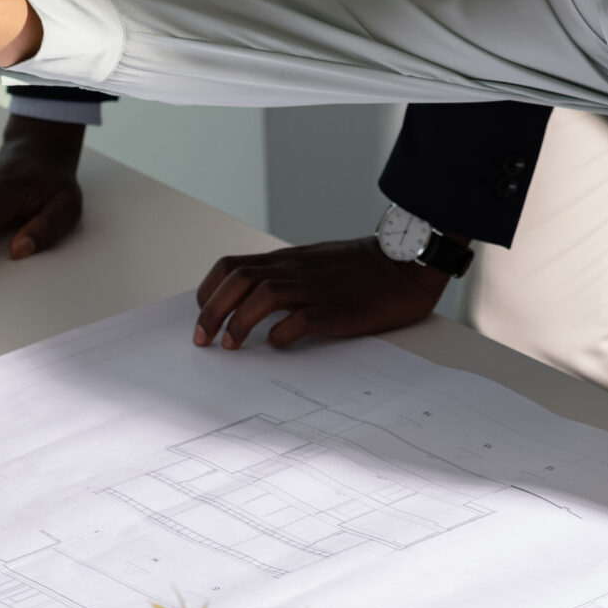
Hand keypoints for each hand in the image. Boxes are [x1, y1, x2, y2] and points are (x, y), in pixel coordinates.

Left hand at [192, 237, 449, 350]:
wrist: (405, 264)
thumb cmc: (360, 269)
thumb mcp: (313, 264)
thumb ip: (284, 278)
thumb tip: (251, 305)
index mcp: (286, 261)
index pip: (232, 266)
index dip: (209, 291)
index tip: (202, 315)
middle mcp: (295, 271)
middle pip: (238, 279)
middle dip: (212, 309)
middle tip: (202, 339)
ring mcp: (316, 288)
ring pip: (263, 294)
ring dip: (239, 321)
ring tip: (231, 345)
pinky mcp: (338, 309)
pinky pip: (302, 318)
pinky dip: (283, 333)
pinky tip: (277, 344)